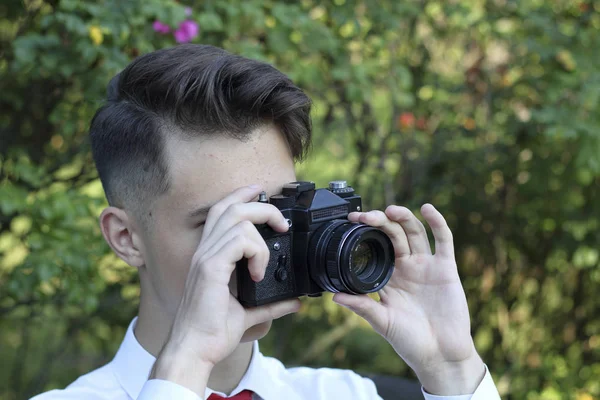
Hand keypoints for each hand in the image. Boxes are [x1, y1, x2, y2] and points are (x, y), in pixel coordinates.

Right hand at [151, 185, 300, 394]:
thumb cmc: (212, 333)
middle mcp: (205, 252)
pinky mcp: (210, 268)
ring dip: (261, 234)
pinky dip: (256, 252)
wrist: (195, 351)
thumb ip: (270, 304)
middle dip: (260, 206)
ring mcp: (205, 258)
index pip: (222, 212)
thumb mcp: (248, 314)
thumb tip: (294, 302)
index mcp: (210, 257)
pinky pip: (238, 241)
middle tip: (281, 224)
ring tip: (266, 261)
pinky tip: (258, 273)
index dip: (241, 197)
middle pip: (229, 207)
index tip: (262, 194)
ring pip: (236, 219)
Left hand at [333, 204, 484, 394]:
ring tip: (391, 210)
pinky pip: (443, 241)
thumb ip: (362, 306)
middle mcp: (406, 267)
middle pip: (393, 234)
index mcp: (388, 276)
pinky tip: (427, 209)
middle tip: (366, 216)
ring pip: (414, 233)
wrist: (440, 355)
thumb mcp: (381, 322)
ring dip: (403, 218)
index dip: (365, 232)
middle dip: (380, 222)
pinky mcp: (446, 269)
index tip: (352, 221)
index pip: (375, 246)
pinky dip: (437, 222)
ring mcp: (426, 266)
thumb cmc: (409, 341)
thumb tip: (334, 296)